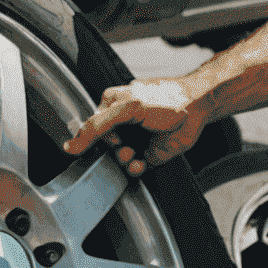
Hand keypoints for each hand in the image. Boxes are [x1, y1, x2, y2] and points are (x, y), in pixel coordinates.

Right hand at [62, 79, 206, 174]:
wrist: (195, 108)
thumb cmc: (165, 99)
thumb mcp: (126, 108)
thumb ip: (97, 126)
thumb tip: (71, 144)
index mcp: (112, 106)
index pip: (91, 128)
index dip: (90, 140)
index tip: (88, 147)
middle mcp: (122, 124)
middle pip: (104, 147)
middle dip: (111, 150)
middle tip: (122, 145)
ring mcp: (135, 139)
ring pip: (117, 159)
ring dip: (123, 160)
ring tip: (132, 153)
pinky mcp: (148, 154)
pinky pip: (133, 168)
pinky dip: (134, 168)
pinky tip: (140, 162)